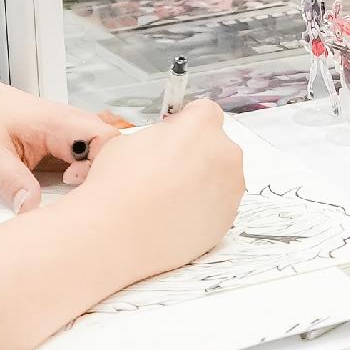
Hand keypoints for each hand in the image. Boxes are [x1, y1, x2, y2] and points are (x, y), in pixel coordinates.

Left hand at [0, 79, 134, 212]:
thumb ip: (11, 182)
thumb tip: (31, 208)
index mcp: (59, 122)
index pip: (105, 139)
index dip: (98, 165)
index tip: (71, 181)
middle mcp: (74, 126)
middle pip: (113, 150)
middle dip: (103, 176)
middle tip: (75, 194)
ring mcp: (75, 136)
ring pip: (105, 156)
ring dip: (95, 178)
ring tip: (72, 194)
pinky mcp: (71, 148)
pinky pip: (93, 162)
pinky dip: (87, 179)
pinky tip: (69, 191)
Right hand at [76, 101, 248, 280]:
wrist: (118, 237)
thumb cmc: (119, 187)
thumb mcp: (128, 141)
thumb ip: (159, 135)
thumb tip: (168, 142)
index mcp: (201, 128)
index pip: (204, 111)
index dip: (186, 122)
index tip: (173, 135)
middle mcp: (224, 155)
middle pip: (216, 144)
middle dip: (196, 152)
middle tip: (166, 171)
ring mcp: (231, 189)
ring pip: (221, 175)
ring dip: (202, 180)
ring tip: (168, 198)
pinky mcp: (228, 219)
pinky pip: (219, 204)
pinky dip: (204, 207)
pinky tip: (175, 216)